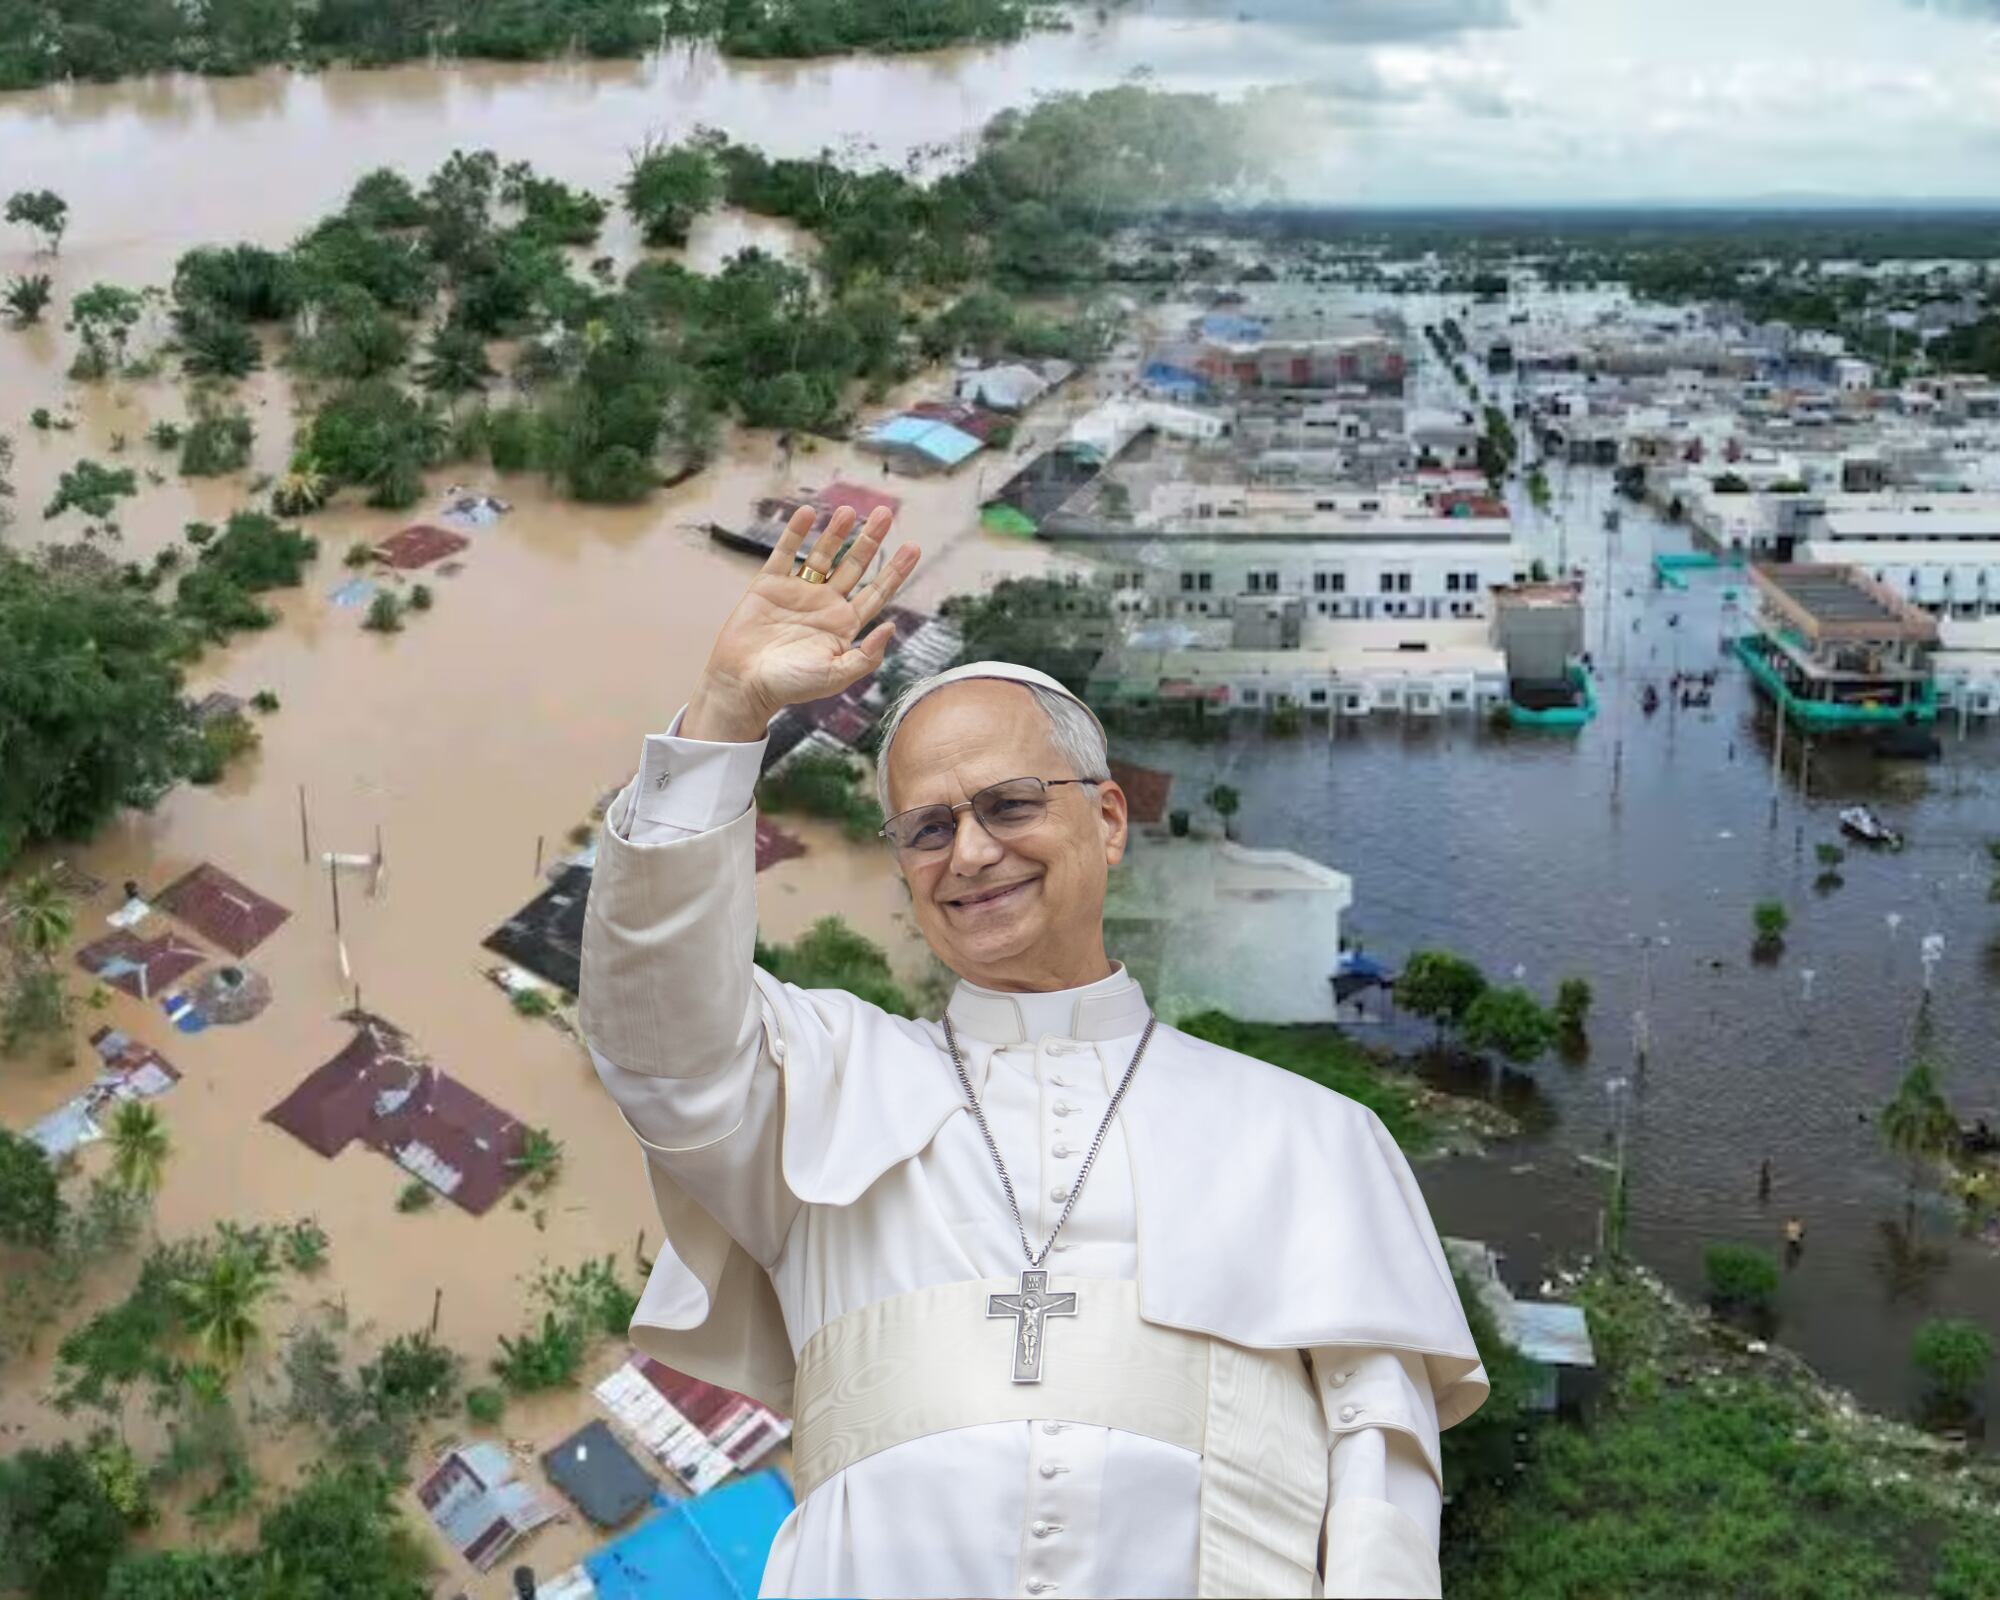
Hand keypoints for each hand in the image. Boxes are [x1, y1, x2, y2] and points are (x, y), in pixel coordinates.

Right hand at [685, 504, 919, 740]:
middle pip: (854, 565)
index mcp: (844, 625)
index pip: (877, 592)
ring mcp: (798, 592)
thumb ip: (866, 656)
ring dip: (836, 532)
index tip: (913, 547)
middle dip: (870, 540)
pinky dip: (795, 533)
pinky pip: (785, 553)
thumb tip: (891, 627)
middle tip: (886, 514)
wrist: (744, 683)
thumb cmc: (791, 686)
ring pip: (822, 555)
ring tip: (849, 510)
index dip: (895, 570)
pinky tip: (807, 514)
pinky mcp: (769, 585)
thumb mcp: (836, 676)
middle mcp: (825, 604)